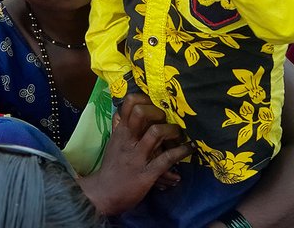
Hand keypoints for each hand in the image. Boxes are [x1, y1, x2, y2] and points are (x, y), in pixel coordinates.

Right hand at [79, 93, 192, 215]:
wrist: (104, 194)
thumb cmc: (112, 166)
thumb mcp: (113, 142)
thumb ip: (118, 126)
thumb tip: (120, 110)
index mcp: (121, 131)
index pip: (129, 103)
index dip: (144, 98)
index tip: (153, 104)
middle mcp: (129, 140)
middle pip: (141, 113)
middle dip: (157, 111)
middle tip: (165, 119)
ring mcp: (138, 156)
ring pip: (156, 132)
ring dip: (172, 130)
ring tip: (179, 133)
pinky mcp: (147, 172)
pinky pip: (167, 159)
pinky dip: (181, 152)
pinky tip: (190, 148)